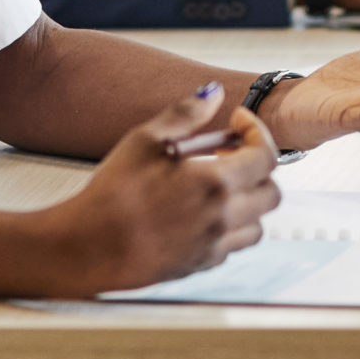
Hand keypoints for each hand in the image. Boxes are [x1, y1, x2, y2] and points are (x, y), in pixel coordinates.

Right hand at [37, 84, 280, 294]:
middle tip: (227, 154)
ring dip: (247, 202)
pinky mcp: (200, 265)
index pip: (266, 156)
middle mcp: (223, 218)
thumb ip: (185, 114)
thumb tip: (213, 93)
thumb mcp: (145, 141)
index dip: (257, 132)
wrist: (88, 247)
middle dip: (257, 169)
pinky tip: (200, 213)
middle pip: (271, 193)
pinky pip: (232, 246)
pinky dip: (228, 228)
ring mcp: (213, 246)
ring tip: (216, 187)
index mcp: (215, 183)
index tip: (238, 121)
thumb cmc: (113, 194)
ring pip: (257, 225)